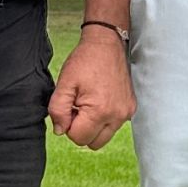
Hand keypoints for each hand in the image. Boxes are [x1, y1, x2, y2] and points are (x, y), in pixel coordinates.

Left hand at [48, 26, 132, 150]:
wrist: (107, 44)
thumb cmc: (85, 61)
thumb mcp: (64, 84)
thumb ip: (57, 110)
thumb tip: (60, 130)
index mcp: (100, 111)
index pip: (78, 138)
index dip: (68, 125)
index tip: (70, 107)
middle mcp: (117, 116)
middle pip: (92, 143)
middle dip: (81, 129)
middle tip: (78, 107)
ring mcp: (126, 113)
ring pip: (104, 137)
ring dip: (93, 126)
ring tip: (88, 104)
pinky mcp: (130, 108)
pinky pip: (114, 126)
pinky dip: (104, 119)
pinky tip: (99, 101)